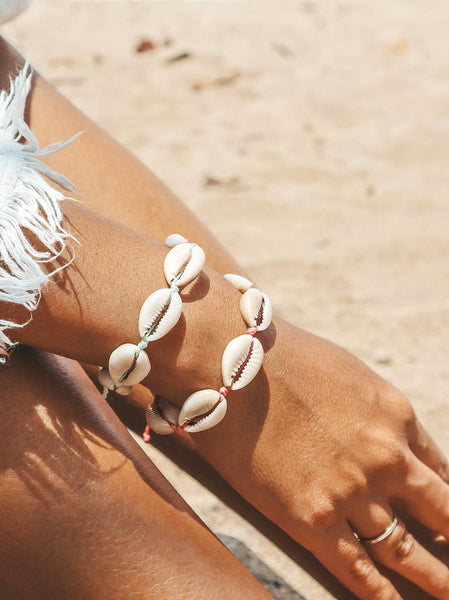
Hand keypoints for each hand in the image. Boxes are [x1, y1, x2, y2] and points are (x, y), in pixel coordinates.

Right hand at [189, 318, 448, 599]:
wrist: (231, 359)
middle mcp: (386, 458)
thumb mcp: (348, 376)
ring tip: (446, 593)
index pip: (442, 471)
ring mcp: (352, 492)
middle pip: (442, 514)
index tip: (448, 516)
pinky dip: (381, 596)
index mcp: (397, 416)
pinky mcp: (312, 519)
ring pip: (408, 552)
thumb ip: (374, 413)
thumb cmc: (283, 357)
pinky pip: (358, 571)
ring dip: (435, 578)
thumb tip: (383, 439)